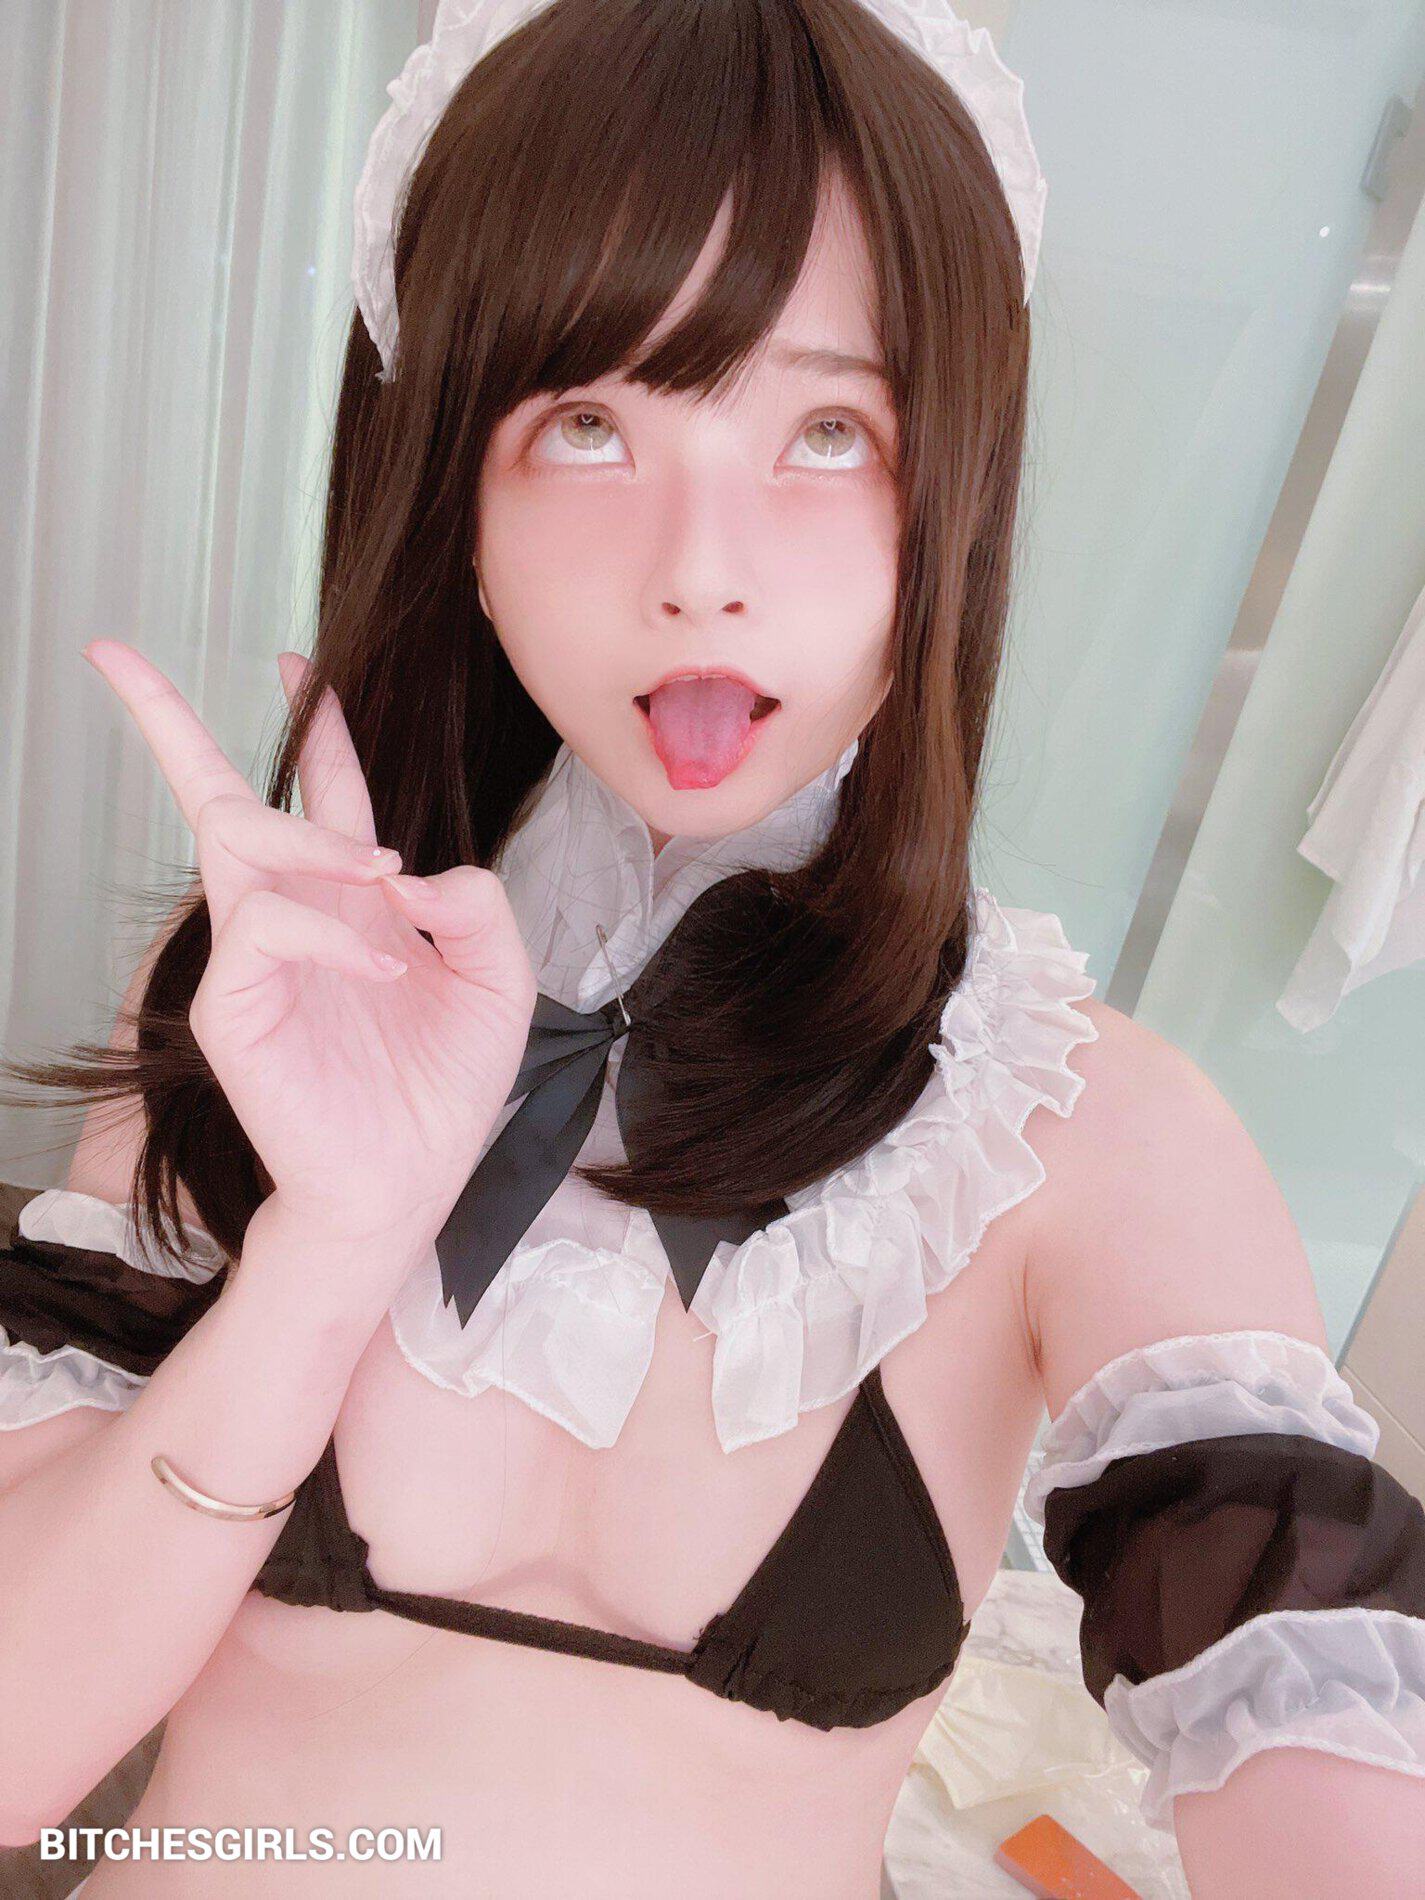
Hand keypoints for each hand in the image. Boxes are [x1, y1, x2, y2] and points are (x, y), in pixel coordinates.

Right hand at [83, 641, 536, 1293]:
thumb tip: (402, 866)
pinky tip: (386, 971)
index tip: (297, 660)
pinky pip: (267, 927)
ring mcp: (255, 956)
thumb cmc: (445, 1086)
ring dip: (315, 837)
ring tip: (381, 875)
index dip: (314, 727)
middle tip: (124, 658)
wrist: (411, 1182)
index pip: (323, 794)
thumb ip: (474, 904)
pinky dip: (333, 936)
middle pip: (220, 795)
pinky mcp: (234, 1003)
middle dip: (169, 723)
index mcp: (353, 901)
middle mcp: (294, 914)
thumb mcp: (500, 979)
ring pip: (239, 837)